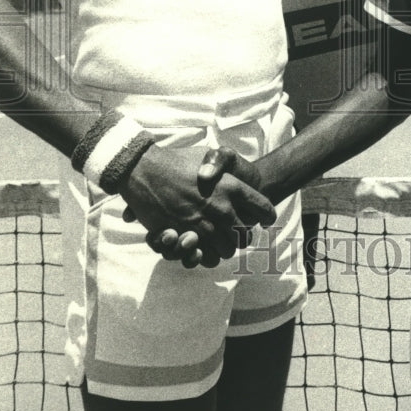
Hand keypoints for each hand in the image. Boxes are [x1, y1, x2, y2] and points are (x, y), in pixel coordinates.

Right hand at [119, 143, 274, 268]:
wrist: (144, 169)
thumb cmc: (179, 160)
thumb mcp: (210, 153)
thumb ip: (227, 164)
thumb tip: (240, 183)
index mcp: (233, 187)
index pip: (265, 210)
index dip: (267, 216)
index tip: (263, 218)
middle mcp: (222, 208)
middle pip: (246, 236)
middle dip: (242, 236)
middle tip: (236, 231)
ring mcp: (203, 224)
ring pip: (227, 250)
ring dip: (224, 247)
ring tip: (218, 239)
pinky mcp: (184, 236)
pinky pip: (205, 257)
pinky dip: (206, 256)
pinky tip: (203, 246)